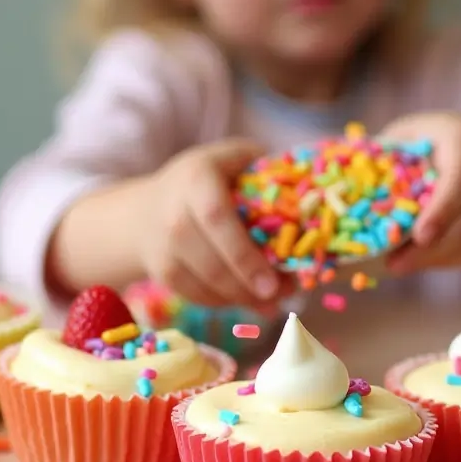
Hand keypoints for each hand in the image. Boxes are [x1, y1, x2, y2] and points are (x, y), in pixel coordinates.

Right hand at [138, 139, 290, 309]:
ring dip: (243, 299)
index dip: (245, 254)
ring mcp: (163, 248)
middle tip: (280, 296)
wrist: (145, 210)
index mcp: (195, 179)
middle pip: (212, 262)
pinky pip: (199, 297)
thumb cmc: (206, 180)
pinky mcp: (162, 274)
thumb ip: (267, 171)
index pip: (217, 218)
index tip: (272, 281)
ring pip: (206, 285)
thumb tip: (315, 197)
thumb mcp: (233, 159)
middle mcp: (173, 214)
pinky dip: (227, 302)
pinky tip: (247, 298)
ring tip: (272, 301)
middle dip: (249, 286)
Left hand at [380, 113, 460, 275]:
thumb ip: (385, 155)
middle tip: (394, 264)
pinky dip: (457, 264)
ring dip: (437, 262)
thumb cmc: (444, 145)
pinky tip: (438, 253)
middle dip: (430, 252)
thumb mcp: (415, 133)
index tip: (419, 236)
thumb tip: (335, 184)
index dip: (442, 211)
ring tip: (405, 261)